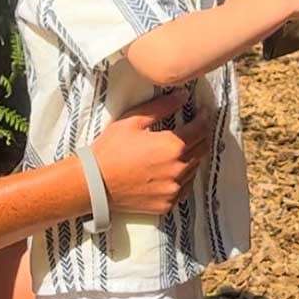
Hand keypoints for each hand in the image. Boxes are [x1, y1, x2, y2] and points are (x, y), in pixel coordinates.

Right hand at [90, 89, 210, 214]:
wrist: (94, 184)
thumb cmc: (111, 149)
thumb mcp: (134, 120)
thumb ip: (162, 106)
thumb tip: (184, 95)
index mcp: (173, 146)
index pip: (201, 129)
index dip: (205, 117)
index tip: (204, 111)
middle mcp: (178, 169)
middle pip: (202, 149)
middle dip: (202, 135)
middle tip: (197, 127)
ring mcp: (174, 189)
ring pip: (195, 168)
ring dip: (194, 155)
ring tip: (184, 147)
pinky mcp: (167, 203)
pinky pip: (185, 187)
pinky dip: (184, 176)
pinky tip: (174, 168)